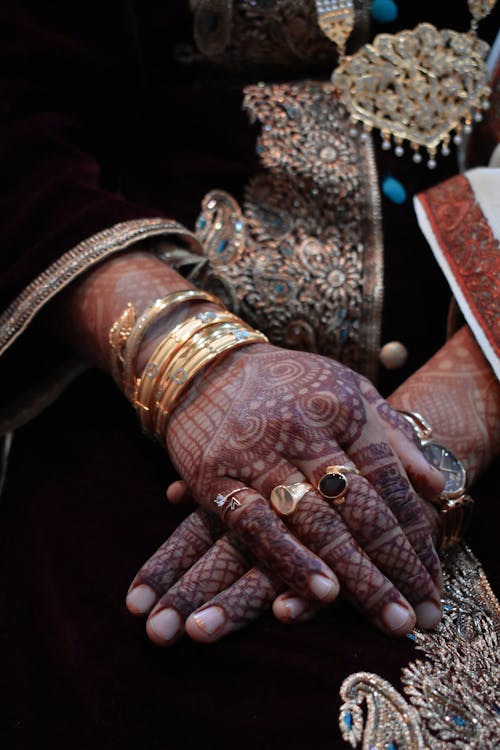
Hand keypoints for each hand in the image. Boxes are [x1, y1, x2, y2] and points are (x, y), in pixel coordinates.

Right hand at [127, 344, 443, 643]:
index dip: (415, 533)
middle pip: (359, 507)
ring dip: (355, 574)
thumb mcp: (347, 388)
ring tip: (388, 617)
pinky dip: (288, 559)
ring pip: (315, 522)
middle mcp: (304, 431)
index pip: (389, 479)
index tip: (433, 578)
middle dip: (394, 566)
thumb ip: (392, 434)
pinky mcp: (216, 475)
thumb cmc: (286, 382)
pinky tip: (320, 592)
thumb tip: (436, 486)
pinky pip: (256, 524)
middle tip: (420, 617)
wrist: (206, 366)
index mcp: (342, 408)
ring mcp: (258, 453)